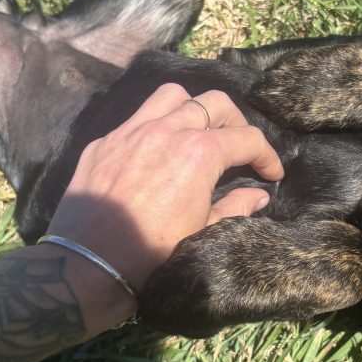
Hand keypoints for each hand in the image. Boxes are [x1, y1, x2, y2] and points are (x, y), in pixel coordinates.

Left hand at [46, 83, 283, 292]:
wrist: (90, 265)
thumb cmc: (152, 254)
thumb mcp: (203, 232)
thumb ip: (235, 207)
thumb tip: (257, 196)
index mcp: (199, 153)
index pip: (246, 139)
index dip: (266, 156)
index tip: (271, 174)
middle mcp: (166, 130)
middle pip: (215, 103)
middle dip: (236, 123)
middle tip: (240, 149)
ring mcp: (131, 131)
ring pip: (172, 95)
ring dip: (193, 109)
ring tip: (198, 133)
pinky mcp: (105, 142)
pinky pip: (137, 117)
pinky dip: (156, 125)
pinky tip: (158, 151)